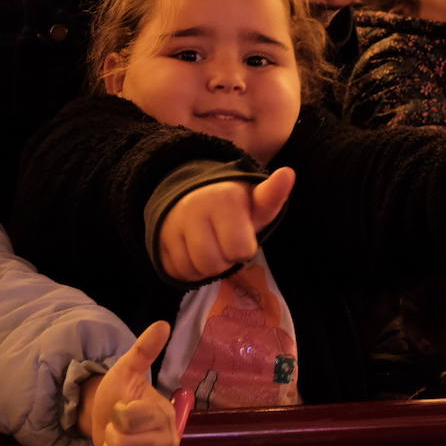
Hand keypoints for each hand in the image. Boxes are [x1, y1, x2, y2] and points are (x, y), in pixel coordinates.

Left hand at [80, 322, 177, 445]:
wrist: (110, 420)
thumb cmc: (121, 395)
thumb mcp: (127, 370)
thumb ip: (144, 350)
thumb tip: (163, 324)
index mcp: (165, 415)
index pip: (130, 419)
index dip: (118, 414)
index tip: (122, 408)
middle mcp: (169, 443)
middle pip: (123, 445)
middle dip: (111, 434)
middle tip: (118, 428)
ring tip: (116, 444)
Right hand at [158, 167, 294, 282]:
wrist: (191, 199)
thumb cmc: (234, 208)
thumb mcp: (256, 203)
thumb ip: (272, 195)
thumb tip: (288, 173)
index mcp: (223, 198)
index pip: (240, 249)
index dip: (244, 248)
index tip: (241, 233)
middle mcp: (193, 208)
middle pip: (214, 264)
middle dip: (224, 260)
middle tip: (223, 242)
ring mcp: (171, 225)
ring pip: (195, 270)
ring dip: (206, 267)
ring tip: (209, 246)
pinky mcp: (157, 241)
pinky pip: (177, 272)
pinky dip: (189, 268)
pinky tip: (192, 251)